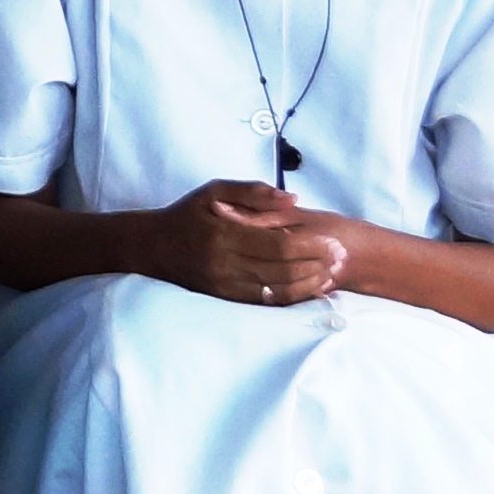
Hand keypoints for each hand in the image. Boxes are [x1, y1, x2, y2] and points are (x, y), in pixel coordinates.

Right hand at [158, 182, 347, 309]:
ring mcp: (224, 285)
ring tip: (332, 274)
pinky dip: (292, 297)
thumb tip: (294, 200)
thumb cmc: (188, 214)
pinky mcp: (224, 298)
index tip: (333, 242)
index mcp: (224, 236)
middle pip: (283, 270)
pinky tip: (310, 289)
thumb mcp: (214, 191)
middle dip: (317, 265)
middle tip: (341, 258)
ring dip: (310, 284)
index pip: (279, 245)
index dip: (311, 246)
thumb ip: (254, 192)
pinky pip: (265, 302)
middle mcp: (224, 265)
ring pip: (277, 290)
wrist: (152, 247)